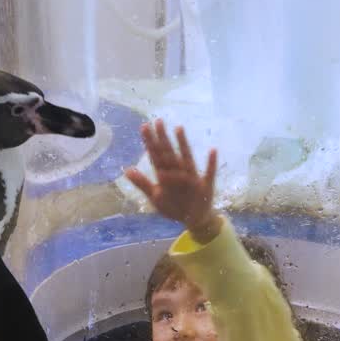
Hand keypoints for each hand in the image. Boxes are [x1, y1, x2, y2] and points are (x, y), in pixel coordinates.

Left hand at [125, 119, 221, 241]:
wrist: (195, 219)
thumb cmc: (174, 206)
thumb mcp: (155, 196)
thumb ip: (142, 183)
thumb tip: (126, 170)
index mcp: (166, 175)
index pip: (156, 156)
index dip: (149, 142)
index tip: (144, 126)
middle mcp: (178, 172)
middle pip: (169, 153)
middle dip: (162, 138)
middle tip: (157, 121)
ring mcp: (192, 178)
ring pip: (186, 159)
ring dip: (183, 144)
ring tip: (179, 129)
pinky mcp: (205, 186)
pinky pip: (209, 173)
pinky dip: (211, 163)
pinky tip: (213, 150)